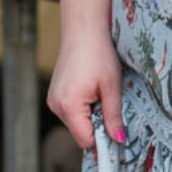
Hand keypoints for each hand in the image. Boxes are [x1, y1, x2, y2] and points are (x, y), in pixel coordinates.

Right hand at [46, 27, 125, 151]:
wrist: (83, 31)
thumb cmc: (98, 55)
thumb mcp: (112, 87)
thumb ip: (113, 116)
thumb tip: (119, 139)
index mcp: (69, 106)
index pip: (85, 140)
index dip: (102, 138)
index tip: (115, 130)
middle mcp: (56, 106)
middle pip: (80, 132)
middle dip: (96, 124)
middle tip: (107, 101)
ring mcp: (52, 100)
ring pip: (76, 122)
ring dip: (89, 114)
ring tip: (97, 91)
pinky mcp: (54, 94)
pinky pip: (70, 111)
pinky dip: (82, 107)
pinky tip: (88, 88)